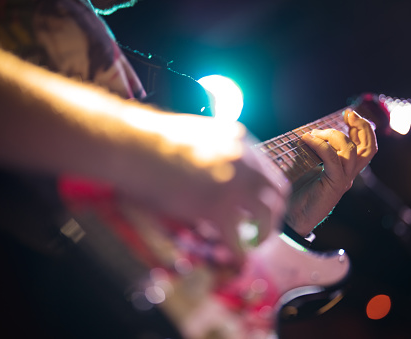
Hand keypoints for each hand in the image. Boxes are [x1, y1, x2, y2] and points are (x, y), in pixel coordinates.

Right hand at [114, 114, 290, 264]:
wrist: (133, 146)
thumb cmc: (154, 142)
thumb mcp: (198, 139)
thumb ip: (217, 155)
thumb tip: (217, 179)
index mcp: (240, 142)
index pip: (267, 170)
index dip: (266, 192)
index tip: (260, 205)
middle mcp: (245, 161)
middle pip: (277, 192)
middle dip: (273, 213)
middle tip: (263, 227)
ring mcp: (235, 185)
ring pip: (266, 215)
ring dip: (264, 233)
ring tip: (254, 244)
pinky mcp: (218, 208)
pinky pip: (238, 238)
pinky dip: (240, 252)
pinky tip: (236, 258)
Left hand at [285, 109, 377, 235]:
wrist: (291, 218)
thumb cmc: (296, 192)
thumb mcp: (306, 166)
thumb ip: (312, 151)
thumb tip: (306, 131)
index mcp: (345, 170)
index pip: (365, 147)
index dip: (363, 128)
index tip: (349, 114)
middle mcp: (349, 174)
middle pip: (368, 148)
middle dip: (362, 126)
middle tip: (348, 114)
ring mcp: (343, 180)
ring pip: (351, 150)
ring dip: (332, 135)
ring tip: (313, 133)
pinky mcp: (334, 185)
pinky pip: (332, 159)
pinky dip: (320, 145)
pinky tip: (307, 140)